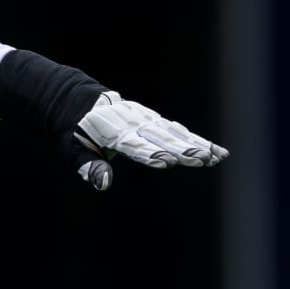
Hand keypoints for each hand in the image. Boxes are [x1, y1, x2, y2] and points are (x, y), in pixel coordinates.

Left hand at [67, 92, 227, 190]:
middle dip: (184, 150)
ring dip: (198, 146)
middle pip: (162, 138)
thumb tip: (104, 184)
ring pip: (176, 133)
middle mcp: (134, 124)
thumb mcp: (72, 151)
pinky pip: (179, 131)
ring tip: (217, 158)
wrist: (81, 104)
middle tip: (204, 160)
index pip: (135, 145)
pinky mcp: (155, 120)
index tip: (168, 162)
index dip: (151, 153)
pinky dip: (198, 140)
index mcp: (112, 132)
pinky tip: (216, 151)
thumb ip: (90, 167)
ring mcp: (147, 120)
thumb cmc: (74, 133)